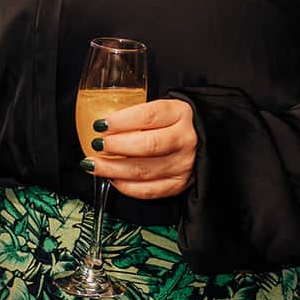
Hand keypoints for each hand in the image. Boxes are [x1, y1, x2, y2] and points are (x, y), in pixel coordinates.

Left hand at [82, 98, 196, 200]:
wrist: (206, 140)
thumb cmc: (176, 123)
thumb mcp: (164, 109)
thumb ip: (138, 115)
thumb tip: (102, 126)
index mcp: (180, 113)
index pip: (148, 116)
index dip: (120, 121)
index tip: (100, 124)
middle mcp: (185, 139)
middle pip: (146, 145)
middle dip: (115, 146)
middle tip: (96, 145)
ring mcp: (184, 164)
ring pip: (144, 170)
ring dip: (113, 169)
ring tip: (94, 165)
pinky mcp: (179, 184)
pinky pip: (149, 190)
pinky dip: (126, 187)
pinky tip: (112, 179)